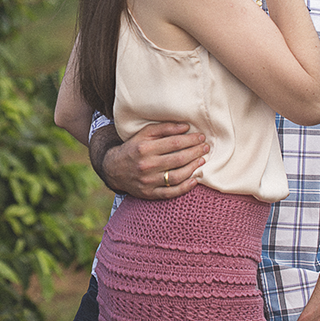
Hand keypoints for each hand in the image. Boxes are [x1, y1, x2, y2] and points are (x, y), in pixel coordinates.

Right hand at [91, 122, 207, 199]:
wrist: (114, 169)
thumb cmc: (133, 148)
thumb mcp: (144, 134)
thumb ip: (164, 128)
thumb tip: (185, 126)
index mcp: (144, 148)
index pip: (173, 143)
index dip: (190, 140)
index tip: (200, 137)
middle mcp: (146, 165)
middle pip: (177, 159)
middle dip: (195, 152)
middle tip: (205, 148)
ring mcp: (148, 181)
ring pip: (176, 176)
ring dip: (192, 168)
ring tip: (202, 161)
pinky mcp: (149, 193)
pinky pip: (170, 193)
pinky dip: (184, 187)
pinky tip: (194, 180)